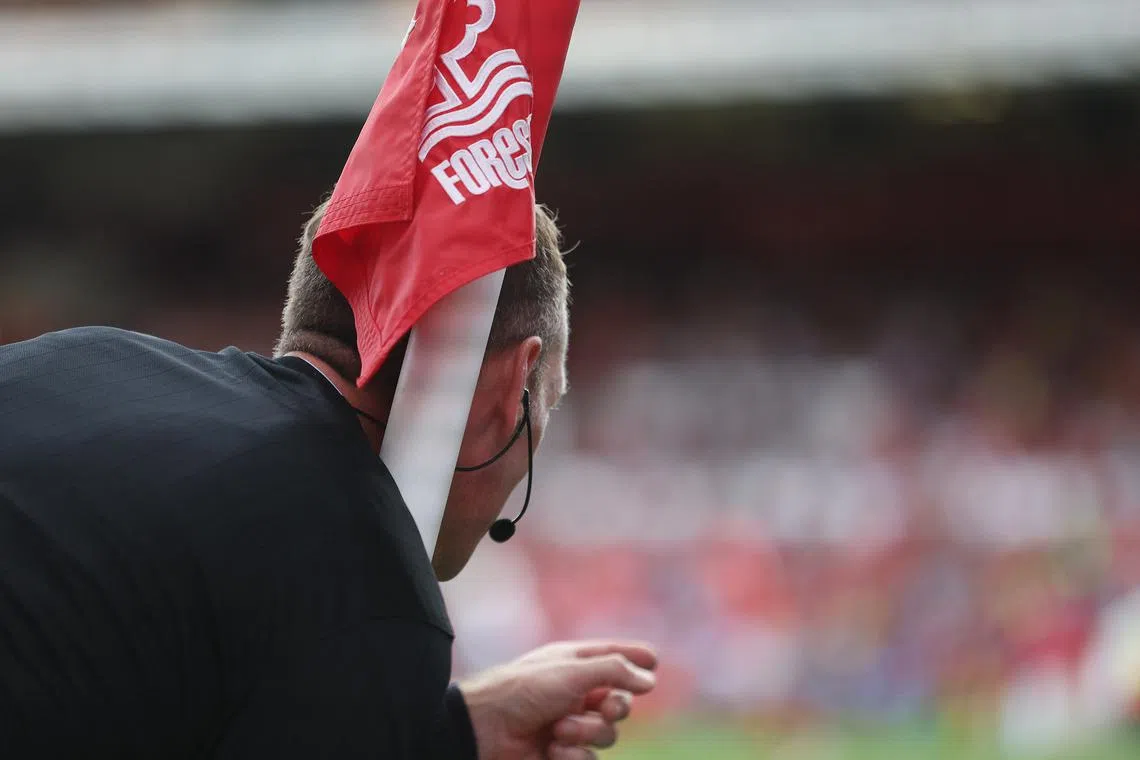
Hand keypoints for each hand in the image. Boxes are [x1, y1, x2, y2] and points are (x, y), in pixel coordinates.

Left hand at [458, 640, 657, 759]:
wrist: (484, 729)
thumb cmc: (523, 690)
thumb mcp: (571, 672)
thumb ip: (614, 672)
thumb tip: (649, 679)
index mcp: (573, 664)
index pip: (611, 657)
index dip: (633, 658)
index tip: (653, 661)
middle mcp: (574, 693)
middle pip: (619, 702)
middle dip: (616, 707)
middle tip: (605, 709)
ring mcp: (569, 724)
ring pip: (606, 734)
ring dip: (586, 733)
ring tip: (558, 731)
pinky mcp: (562, 753)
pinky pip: (588, 758)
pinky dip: (574, 755)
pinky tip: (552, 749)